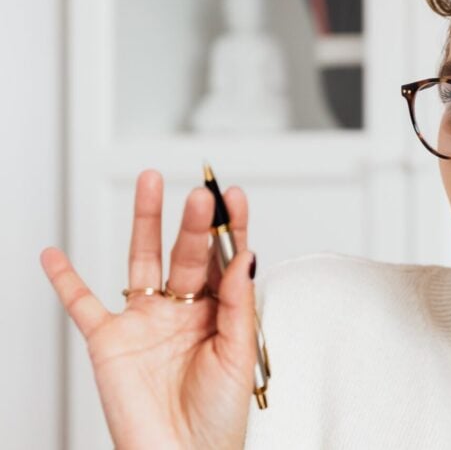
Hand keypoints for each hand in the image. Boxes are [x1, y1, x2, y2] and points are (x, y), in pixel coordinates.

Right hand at [40, 170, 257, 449]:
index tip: (235, 196)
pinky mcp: (110, 341)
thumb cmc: (219, 416)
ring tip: (151, 183)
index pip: (225, 258)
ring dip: (145, 222)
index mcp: (219, 312)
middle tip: (201, 194)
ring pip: (141, 260)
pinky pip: (82, 305)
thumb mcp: (240, 355)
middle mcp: (182, 310)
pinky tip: (53, 254)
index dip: (230, 227)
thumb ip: (239, 305)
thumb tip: (248, 255)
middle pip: (187, 253)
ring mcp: (145, 321)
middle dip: (194, 223)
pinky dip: (65, 280)